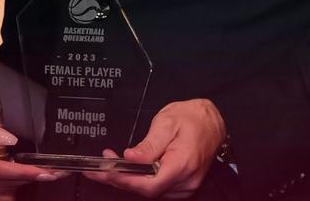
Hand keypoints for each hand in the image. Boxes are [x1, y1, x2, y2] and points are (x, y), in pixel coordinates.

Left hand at [84, 99, 224, 197]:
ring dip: (127, 181)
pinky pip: (157, 188)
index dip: (126, 181)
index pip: (150, 184)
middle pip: (147, 190)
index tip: (106, 172)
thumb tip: (130, 157)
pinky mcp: (182, 185)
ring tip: (105, 168)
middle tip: (96, 171)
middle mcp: (185, 181)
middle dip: (119, 181)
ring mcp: (185, 186)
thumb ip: (149, 144)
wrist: (213, 121)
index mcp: (182, 164)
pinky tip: (125, 172)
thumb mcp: (167, 123)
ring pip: (151, 191)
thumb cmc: (192, 118)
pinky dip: (139, 181)